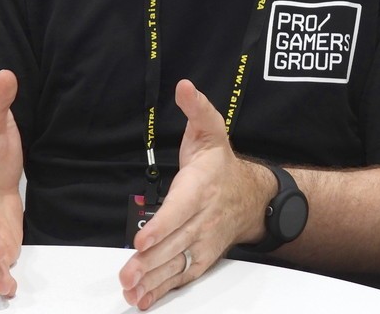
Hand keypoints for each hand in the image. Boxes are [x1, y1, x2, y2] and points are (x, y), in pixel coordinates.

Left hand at [118, 79, 274, 309]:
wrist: (253, 196)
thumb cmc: (222, 164)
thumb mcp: (211, 130)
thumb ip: (197, 109)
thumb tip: (185, 87)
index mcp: (201, 188)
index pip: (180, 209)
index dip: (162, 226)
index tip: (143, 239)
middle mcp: (202, 219)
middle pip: (175, 244)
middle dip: (150, 261)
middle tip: (127, 274)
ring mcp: (203, 242)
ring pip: (177, 264)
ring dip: (153, 280)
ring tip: (132, 291)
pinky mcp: (201, 257)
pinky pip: (182, 276)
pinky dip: (163, 290)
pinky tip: (144, 300)